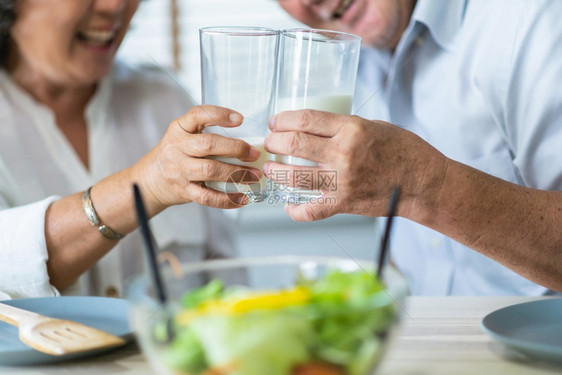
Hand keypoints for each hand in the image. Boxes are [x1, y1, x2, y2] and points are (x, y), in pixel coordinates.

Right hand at [134, 105, 261, 211]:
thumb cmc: (174, 155)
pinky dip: (227, 199)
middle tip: (254, 153)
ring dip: (237, 174)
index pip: (198, 115)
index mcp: (179, 129)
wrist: (149, 181)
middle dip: (236, 148)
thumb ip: (206, 133)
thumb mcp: (182, 136)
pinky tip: (241, 198)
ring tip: (254, 175)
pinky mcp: (184, 191)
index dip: (220, 115)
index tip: (240, 119)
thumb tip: (246, 140)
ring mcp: (179, 170)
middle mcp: (177, 148)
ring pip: (210, 170)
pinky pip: (207, 196)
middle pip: (208, 145)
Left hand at [263, 109, 447, 220]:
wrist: (423, 183)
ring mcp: (342, 181)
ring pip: (295, 176)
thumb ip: (344, 127)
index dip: (284, 119)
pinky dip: (296, 210)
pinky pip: (311, 211)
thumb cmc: (404, 151)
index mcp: (352, 129)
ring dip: (277, 172)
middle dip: (275, 141)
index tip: (276, 122)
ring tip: (271, 168)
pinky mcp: (344, 203)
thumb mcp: (374, 126)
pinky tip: (288, 205)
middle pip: (294, 144)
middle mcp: (344, 153)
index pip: (306, 119)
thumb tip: (315, 128)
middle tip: (270, 143)